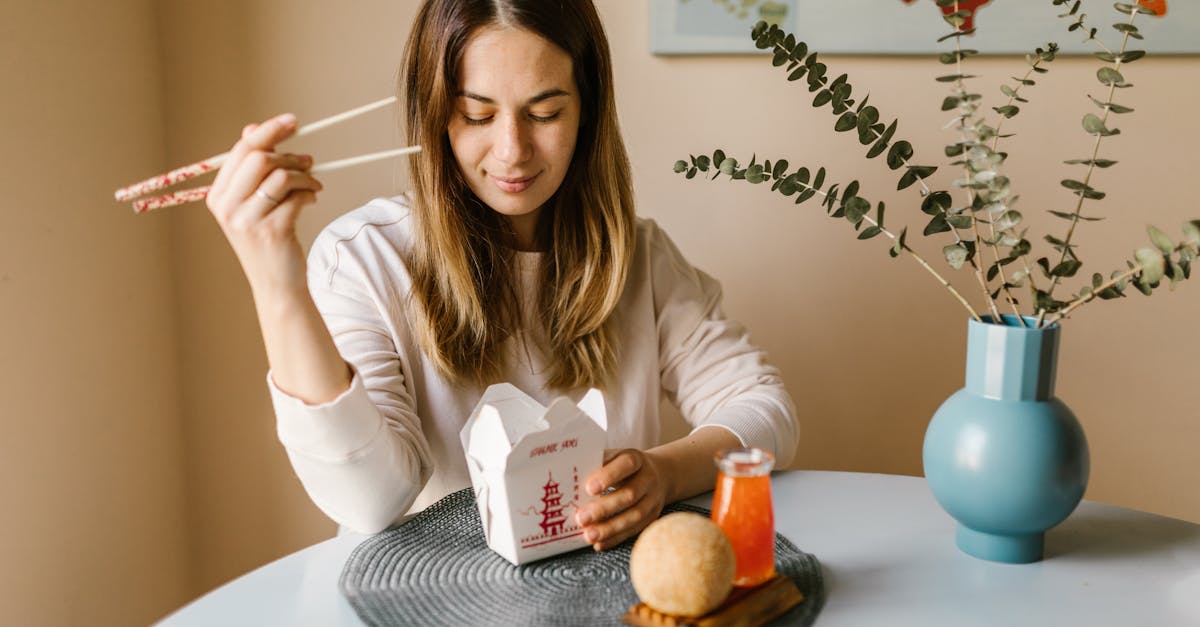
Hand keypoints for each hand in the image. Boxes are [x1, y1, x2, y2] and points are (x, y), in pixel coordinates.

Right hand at [206, 113, 323, 295]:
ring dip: (305, 175)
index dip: (269, 131)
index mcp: (218, 196)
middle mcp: (228, 208)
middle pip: (260, 159)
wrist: (276, 283)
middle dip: (289, 155)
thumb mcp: (252, 203)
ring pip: (281, 177)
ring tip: (314, 183)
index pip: (242, 150)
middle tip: (309, 161)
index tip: (292, 121)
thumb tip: (252, 129)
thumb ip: (251, 168)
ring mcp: (248, 221)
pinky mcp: (272, 232)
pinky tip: (312, 198)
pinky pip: (296, 197)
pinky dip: (310, 192)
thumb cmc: (267, 238)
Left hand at [574, 449, 670, 550]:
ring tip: (589, 535)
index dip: (609, 476)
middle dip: (604, 508)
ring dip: (610, 528)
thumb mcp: (615, 458)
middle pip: (630, 494)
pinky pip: (634, 530)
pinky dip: (615, 539)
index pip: (626, 465)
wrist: (658, 474)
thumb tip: (570, 474)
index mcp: (636, 460)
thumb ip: (597, 464)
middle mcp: (648, 479)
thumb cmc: (624, 466)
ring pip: (634, 516)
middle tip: (581, 518)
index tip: (589, 488)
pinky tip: (599, 543)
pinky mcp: (652, 517)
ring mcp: (653, 500)